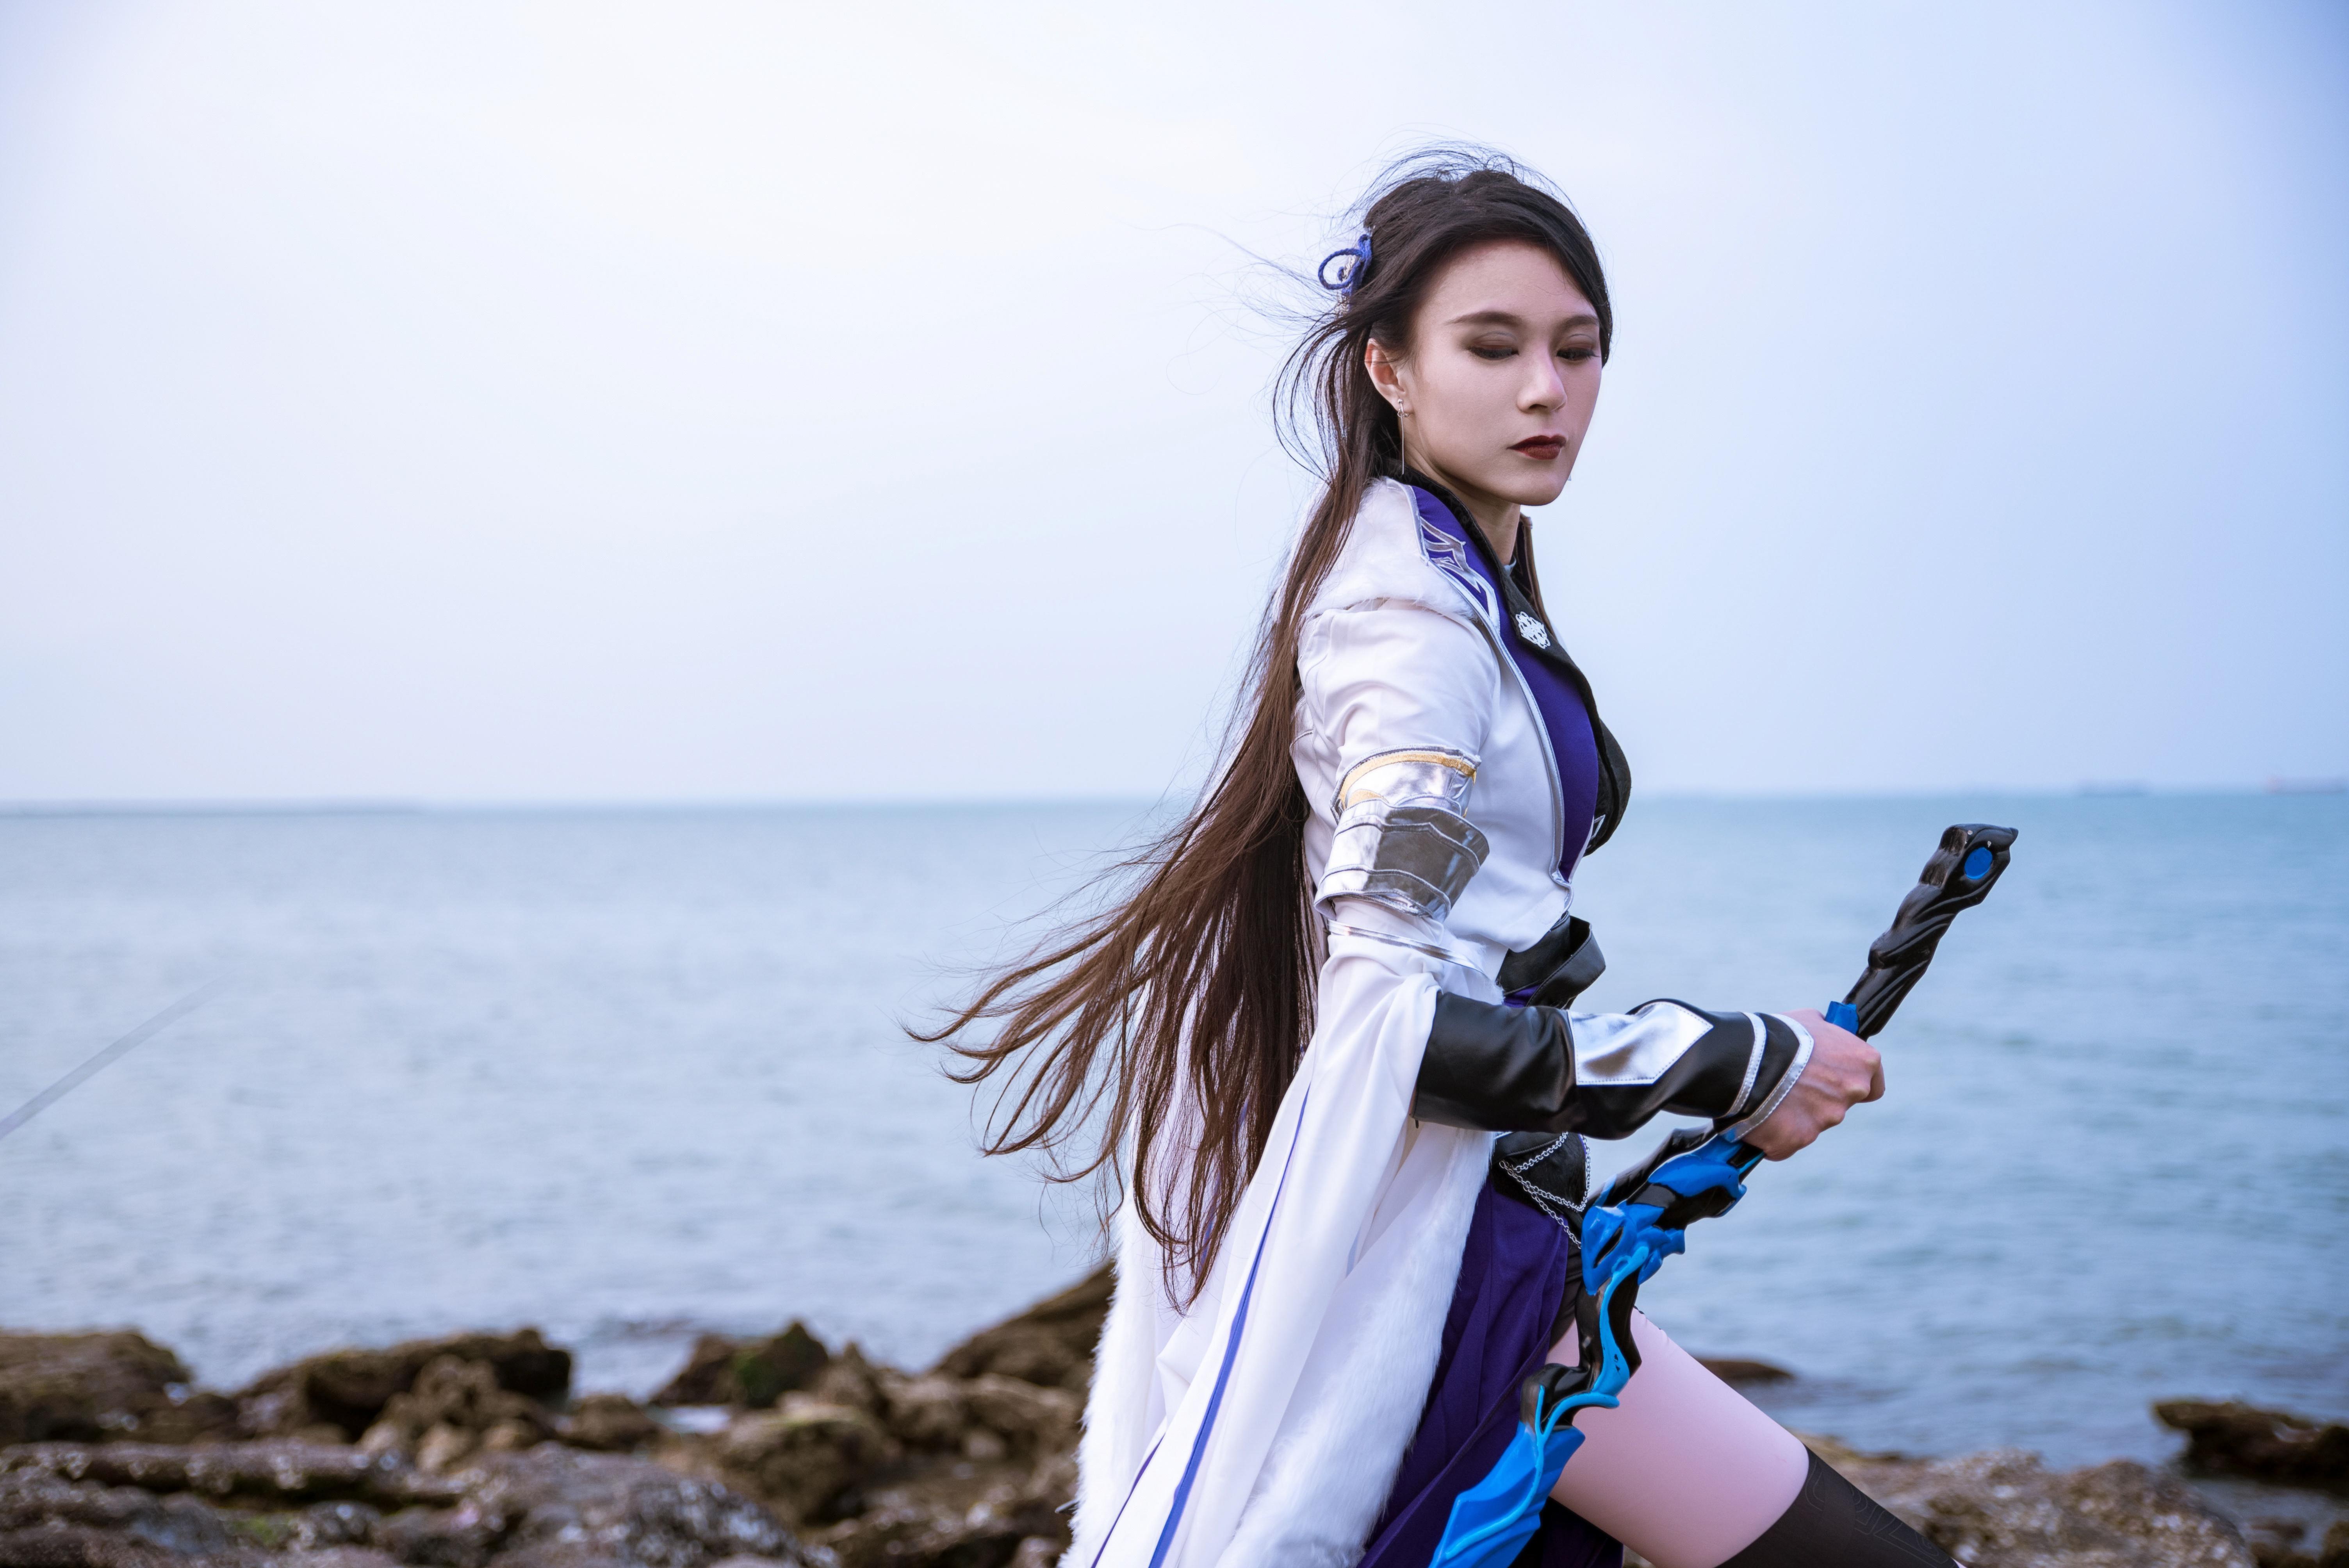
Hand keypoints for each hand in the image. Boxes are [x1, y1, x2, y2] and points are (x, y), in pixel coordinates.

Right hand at [1744, 1009, 1882, 1160]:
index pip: (1874, 1087)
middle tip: (1791, 1084)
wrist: (1748, 1058)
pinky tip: (1757, 1116)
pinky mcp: (1799, 1138)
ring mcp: (1827, 1119)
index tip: (1837, 1079)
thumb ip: (1827, 1034)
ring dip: (1794, 1114)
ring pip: (1812, 1123)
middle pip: (1839, 1104)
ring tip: (1767, 1096)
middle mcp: (1851, 1093)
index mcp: (1862, 1064)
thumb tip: (1825, 1036)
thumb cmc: (1780, 1033)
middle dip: (1818, 1098)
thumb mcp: (1811, 1020)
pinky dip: (1775, 1133)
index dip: (1851, 1082)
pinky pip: (1787, 1141)